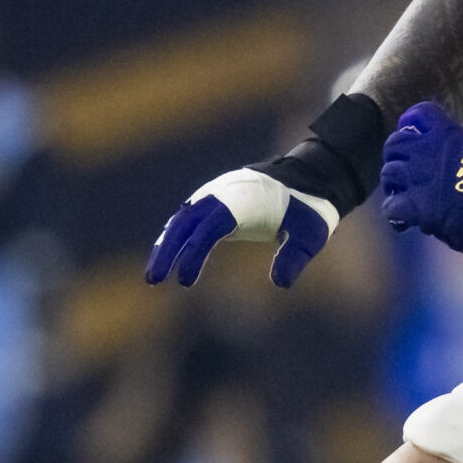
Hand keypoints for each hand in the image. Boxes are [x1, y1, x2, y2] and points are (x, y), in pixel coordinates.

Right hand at [145, 167, 339, 288]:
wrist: (306, 178)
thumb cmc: (308, 209)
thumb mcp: (309, 235)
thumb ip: (294, 258)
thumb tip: (281, 284)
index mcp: (242, 202)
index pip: (208, 230)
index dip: (193, 255)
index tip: (185, 282)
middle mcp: (222, 195)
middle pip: (184, 224)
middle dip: (166, 252)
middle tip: (153, 281)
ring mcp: (214, 196)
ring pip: (181, 221)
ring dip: (165, 247)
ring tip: (153, 277)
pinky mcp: (214, 202)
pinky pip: (187, 220)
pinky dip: (174, 238)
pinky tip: (166, 259)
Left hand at [377, 102, 462, 261]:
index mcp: (447, 135)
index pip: (420, 115)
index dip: (412, 123)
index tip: (414, 133)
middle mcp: (426, 151)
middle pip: (396, 143)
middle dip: (397, 155)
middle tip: (404, 168)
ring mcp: (417, 178)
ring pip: (388, 172)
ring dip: (393, 183)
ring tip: (401, 193)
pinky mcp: (414, 206)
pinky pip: (391, 206)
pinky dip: (394, 213)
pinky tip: (403, 220)